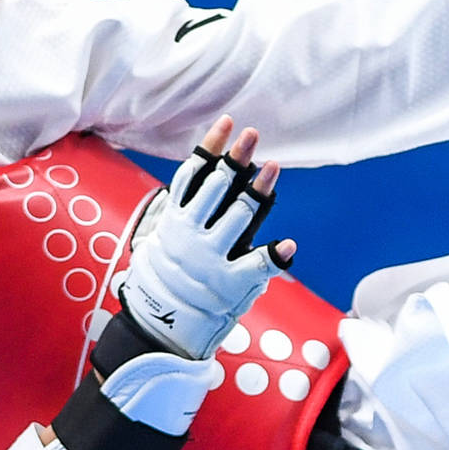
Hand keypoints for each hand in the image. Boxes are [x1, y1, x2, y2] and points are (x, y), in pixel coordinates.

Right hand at [114, 118, 288, 355]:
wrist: (160, 326)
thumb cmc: (163, 280)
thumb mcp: (160, 239)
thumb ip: (182, 212)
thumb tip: (197, 179)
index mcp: (176, 220)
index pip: (193, 174)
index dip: (211, 147)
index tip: (227, 123)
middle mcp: (192, 233)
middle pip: (216, 187)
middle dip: (236, 158)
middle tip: (252, 133)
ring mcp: (212, 257)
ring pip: (237, 215)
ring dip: (257, 190)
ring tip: (273, 166)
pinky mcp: (230, 283)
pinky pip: (256, 266)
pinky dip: (273, 256)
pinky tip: (288, 245)